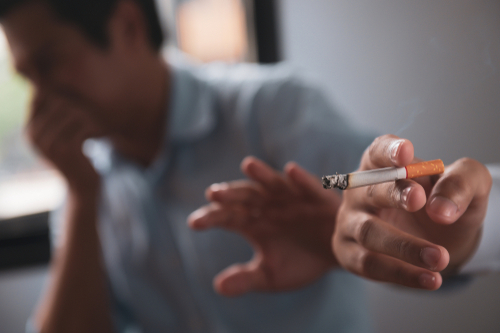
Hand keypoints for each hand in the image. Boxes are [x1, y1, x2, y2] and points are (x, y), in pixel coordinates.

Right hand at [26, 93, 103, 193]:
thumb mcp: (57, 135)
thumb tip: (50, 82)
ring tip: (99, 121)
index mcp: (29, 130)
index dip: (61, 92)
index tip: (78, 99)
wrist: (81, 186)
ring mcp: (49, 144)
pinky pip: (83, 126)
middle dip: (79, 102)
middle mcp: (34, 136)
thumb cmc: (73, 155)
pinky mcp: (67, 150)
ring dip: (90, 114)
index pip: (41, 96)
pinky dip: (96, 126)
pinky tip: (103, 132)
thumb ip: (52, 112)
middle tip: (94, 111)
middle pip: (58, 101)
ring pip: (72, 111)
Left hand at [188, 157, 339, 296]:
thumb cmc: (300, 262)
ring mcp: (291, 198)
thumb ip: (246, 279)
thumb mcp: (270, 275)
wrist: (335, 257)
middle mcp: (268, 205)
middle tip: (214, 194)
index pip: (227, 217)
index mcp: (253, 222)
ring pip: (273, 183)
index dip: (211, 217)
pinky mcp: (316, 197)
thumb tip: (217, 287)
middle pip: (245, 196)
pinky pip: (308, 187)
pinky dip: (301, 179)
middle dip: (231, 194)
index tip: (194, 223)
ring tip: (248, 164)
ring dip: (262, 174)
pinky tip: (291, 171)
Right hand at [333, 135, 491, 289]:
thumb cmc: (442, 204)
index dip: (389, 151)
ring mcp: (349, 221)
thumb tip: (441, 209)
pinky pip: (369, 264)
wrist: (435, 240)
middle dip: (394, 194)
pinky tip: (430, 278)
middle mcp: (359, 191)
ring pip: (368, 231)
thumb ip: (461, 183)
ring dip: (404, 246)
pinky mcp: (348, 252)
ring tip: (440, 257)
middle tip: (419, 200)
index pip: (378, 151)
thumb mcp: (466, 186)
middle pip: (370, 189)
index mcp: (382, 165)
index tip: (406, 153)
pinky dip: (400, 273)